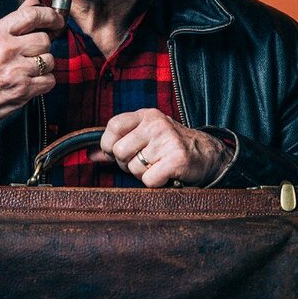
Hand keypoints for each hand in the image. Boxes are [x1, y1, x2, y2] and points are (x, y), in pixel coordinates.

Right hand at [0, 0, 63, 129]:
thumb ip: (15, 19)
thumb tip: (35, 1)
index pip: (31, 15)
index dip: (50, 15)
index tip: (56, 19)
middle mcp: (6, 50)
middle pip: (44, 40)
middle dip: (41, 47)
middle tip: (29, 53)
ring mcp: (16, 71)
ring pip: (49, 60)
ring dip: (43, 65)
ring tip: (26, 68)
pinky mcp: (24, 89)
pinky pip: (50, 79)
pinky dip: (44, 81)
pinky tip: (29, 81)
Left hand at [96, 109, 232, 186]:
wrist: (207, 154)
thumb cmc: (169, 147)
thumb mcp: (144, 137)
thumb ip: (117, 144)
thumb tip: (90, 155)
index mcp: (146, 115)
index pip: (113, 126)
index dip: (108, 144)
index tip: (116, 153)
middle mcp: (156, 124)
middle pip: (120, 151)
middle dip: (126, 164)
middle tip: (142, 163)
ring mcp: (167, 140)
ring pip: (134, 168)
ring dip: (142, 174)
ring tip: (157, 166)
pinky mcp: (177, 159)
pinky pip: (149, 180)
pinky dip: (155, 183)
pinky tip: (166, 174)